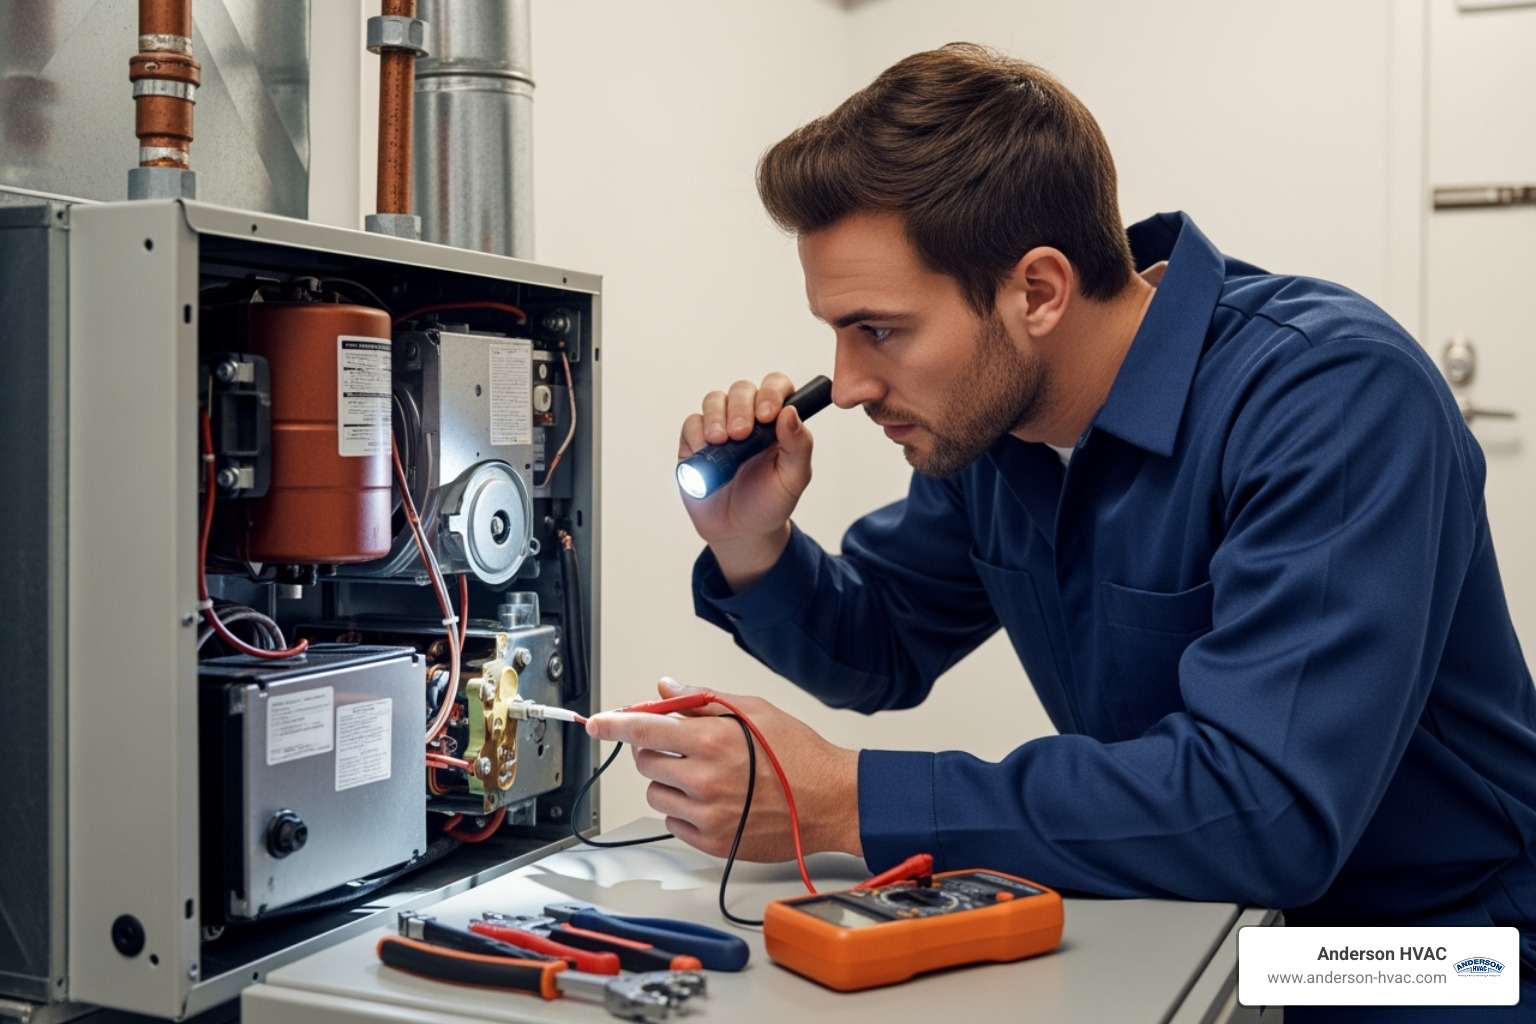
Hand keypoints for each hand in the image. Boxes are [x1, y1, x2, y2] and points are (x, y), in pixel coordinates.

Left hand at [585, 678, 861, 861]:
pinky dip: (684, 810)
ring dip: (668, 782)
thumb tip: (665, 688)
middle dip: (654, 749)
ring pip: (655, 794)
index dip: (613, 723)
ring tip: (703, 775)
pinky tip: (713, 800)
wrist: (832, 801)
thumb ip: (703, 699)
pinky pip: (674, 824)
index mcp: (714, 740)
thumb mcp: (755, 711)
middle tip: (681, 746)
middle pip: (645, 761)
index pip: (644, 728)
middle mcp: (705, 779)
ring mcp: (707, 815)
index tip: (595, 723)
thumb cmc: (800, 755)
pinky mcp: (713, 843)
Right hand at [679, 373, 813, 590]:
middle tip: (740, 434)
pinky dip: (697, 434)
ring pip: (714, 400)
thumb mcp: (794, 478)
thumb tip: (790, 413)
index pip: (776, 387)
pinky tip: (705, 452)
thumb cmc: (770, 502)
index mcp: (776, 422)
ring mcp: (720, 427)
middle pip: (742, 390)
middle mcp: (748, 418)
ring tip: (719, 441)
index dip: (771, 393)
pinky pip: (692, 424)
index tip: (767, 414)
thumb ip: (799, 446)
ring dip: (716, 417)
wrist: (739, 531)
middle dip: (741, 408)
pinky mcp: (695, 442)